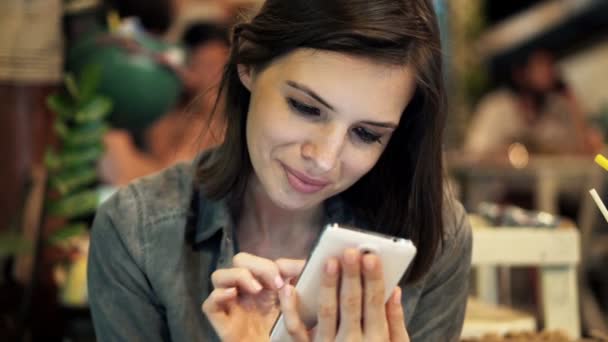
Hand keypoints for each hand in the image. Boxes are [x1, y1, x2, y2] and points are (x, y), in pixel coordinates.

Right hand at [202, 252, 304, 341]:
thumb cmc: (287, 333)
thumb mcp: (297, 304)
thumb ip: (299, 282)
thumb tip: (301, 264)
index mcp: (260, 284)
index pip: (256, 260)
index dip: (268, 265)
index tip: (284, 279)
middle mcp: (243, 291)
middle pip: (238, 261)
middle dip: (257, 266)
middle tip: (275, 284)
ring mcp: (230, 306)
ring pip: (218, 276)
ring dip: (238, 276)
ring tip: (257, 289)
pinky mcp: (223, 323)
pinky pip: (209, 304)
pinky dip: (219, 295)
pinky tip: (233, 295)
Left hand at [278, 249, 409, 340]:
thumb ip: (396, 323)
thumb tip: (395, 291)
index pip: (375, 304)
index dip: (373, 279)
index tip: (370, 256)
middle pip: (351, 304)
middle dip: (350, 276)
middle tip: (349, 251)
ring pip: (326, 312)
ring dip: (326, 285)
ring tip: (327, 262)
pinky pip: (296, 332)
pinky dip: (291, 310)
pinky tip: (290, 288)